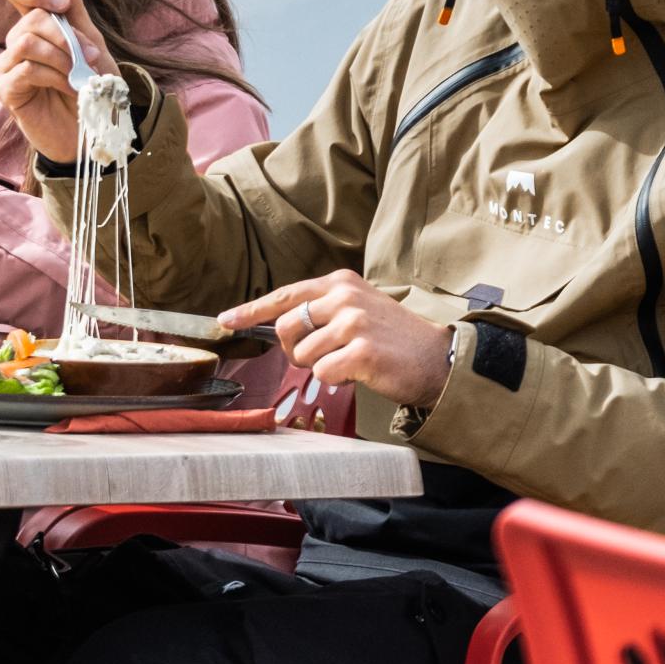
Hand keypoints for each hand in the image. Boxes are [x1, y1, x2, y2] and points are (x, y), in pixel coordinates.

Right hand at [0, 0, 111, 165]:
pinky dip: (53, 76)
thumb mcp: (92, 40)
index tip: (62, 4)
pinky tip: (70, 87)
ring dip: (60, 56)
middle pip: (29, 19)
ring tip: (80, 75)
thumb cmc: (94, 85)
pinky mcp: (7, 91)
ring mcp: (9, 67)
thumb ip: (72, 7)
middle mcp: (18, 42)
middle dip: (65, 35)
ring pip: (24, 42)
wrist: (98, 128)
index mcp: (36, 24)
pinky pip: (24, 69)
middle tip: (90, 56)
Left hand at [220, 271, 453, 408]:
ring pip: (303, 354)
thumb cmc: (392, 340)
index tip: (226, 321)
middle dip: (296, 351)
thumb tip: (275, 328)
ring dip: (322, 367)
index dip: (251, 311)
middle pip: (285, 329)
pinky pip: (322, 372)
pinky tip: (360, 373)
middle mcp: (344, 297)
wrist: (438, 360)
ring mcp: (352, 322)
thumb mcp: (357, 310)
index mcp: (340, 282)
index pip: (284, 295)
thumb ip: (321, 311)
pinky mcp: (360, 351)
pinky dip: (336, 380)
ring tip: (352, 362)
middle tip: (325, 357)